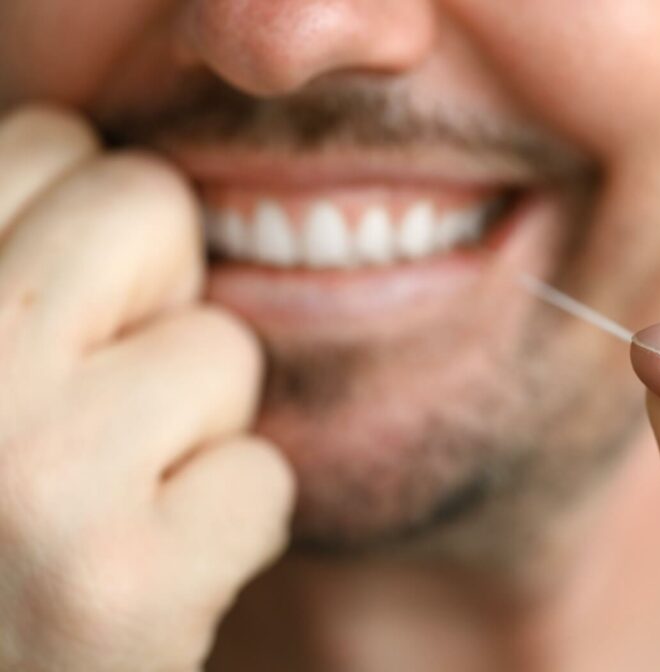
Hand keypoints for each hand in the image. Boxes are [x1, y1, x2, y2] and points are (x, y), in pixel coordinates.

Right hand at [0, 106, 293, 670]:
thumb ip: (19, 264)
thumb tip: (109, 157)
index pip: (53, 140)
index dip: (89, 233)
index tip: (68, 314)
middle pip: (153, 203)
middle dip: (154, 293)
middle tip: (97, 401)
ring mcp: (29, 476)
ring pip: (222, 349)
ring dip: (190, 427)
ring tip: (103, 502)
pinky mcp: (120, 589)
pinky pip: (261, 479)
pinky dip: (223, 527)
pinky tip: (141, 574)